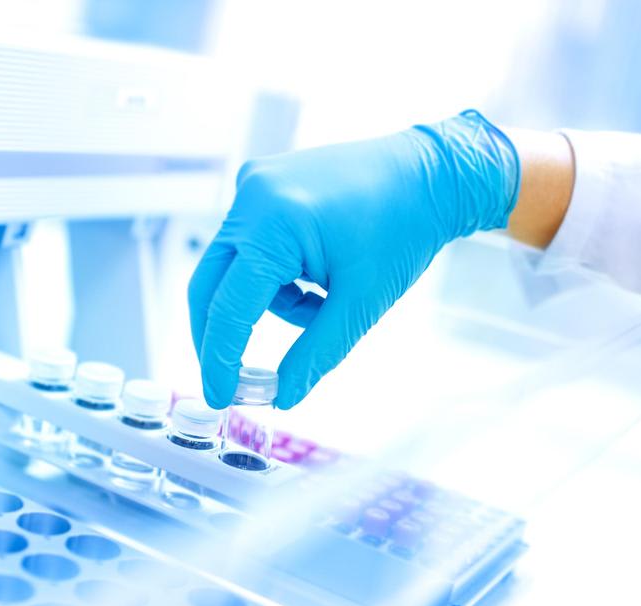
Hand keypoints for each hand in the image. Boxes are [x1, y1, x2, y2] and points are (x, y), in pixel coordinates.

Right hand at [189, 110, 520, 408]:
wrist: (430, 173)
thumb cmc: (405, 228)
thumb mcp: (361, 304)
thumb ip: (315, 354)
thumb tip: (282, 396)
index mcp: (274, 223)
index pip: (229, 306)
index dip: (220, 359)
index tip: (219, 397)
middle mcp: (252, 197)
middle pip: (210, 285)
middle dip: (220, 335)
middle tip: (233, 380)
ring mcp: (253, 185)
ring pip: (234, 268)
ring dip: (266, 302)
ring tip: (323, 302)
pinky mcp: (261, 183)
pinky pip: (248, 243)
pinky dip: (272, 274)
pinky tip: (317, 273)